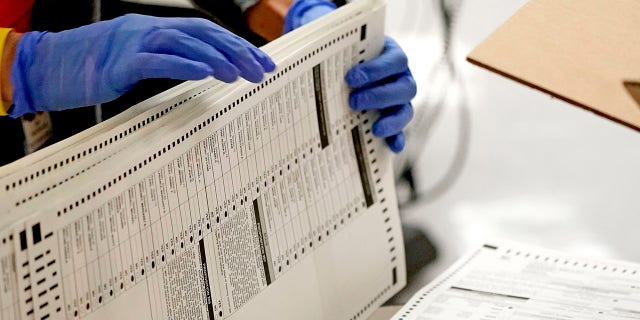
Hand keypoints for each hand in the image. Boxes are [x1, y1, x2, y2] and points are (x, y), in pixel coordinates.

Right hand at [9, 14, 274, 116]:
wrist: (49, 66)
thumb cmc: (94, 67)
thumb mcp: (138, 59)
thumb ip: (168, 59)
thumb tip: (203, 69)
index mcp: (157, 30)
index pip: (207, 33)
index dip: (237, 47)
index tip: (262, 63)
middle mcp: (150, 30)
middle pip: (203, 34)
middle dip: (237, 52)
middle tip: (262, 70)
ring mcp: (134, 43)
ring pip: (184, 42)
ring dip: (216, 57)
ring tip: (241, 73)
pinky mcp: (120, 62)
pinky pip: (156, 61)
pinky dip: (184, 64)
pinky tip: (206, 73)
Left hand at [283, 0, 416, 152]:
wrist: (341, 69)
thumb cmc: (339, 56)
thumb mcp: (332, 48)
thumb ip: (322, 50)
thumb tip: (282, 61)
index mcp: (390, 55)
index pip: (395, 60)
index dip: (377, 69)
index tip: (351, 78)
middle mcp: (400, 78)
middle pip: (405, 87)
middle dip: (380, 95)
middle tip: (353, 101)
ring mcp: (398, 101)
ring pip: (406, 110)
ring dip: (392, 120)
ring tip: (374, 128)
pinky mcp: (393, 121)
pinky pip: (401, 132)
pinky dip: (397, 139)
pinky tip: (390, 146)